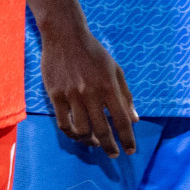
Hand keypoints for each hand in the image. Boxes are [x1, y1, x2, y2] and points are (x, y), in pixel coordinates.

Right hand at [38, 19, 137, 158]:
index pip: (121, 119)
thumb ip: (125, 95)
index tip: (130, 151)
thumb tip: (134, 119)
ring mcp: (72, 95)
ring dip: (90, 141)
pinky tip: (78, 135)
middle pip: (102, 129)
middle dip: (110, 146)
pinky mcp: (55, 95)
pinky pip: (63, 123)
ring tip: (95, 143)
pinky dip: (72, 134)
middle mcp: (91, 93)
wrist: (65, 36)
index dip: (127, 138)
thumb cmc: (94, 52)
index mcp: (108, 85)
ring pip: (81, 130)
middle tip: (113, 154)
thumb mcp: (115, 69)